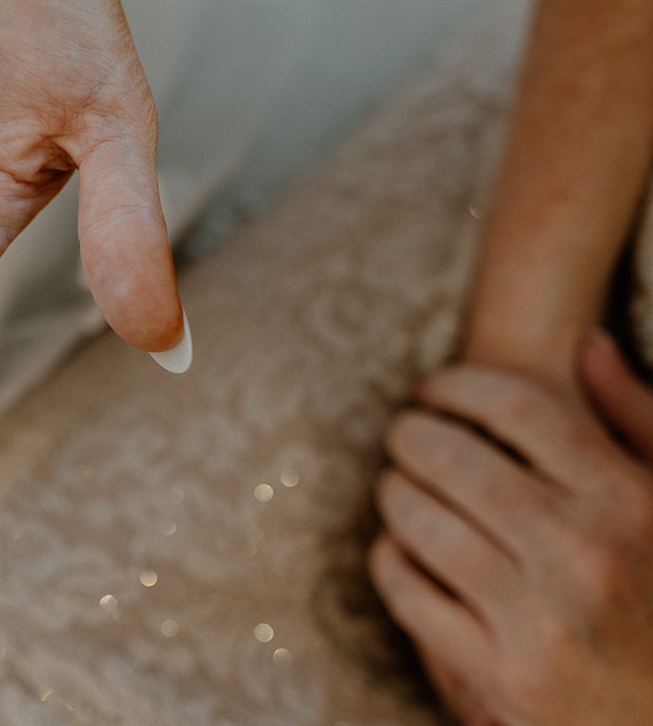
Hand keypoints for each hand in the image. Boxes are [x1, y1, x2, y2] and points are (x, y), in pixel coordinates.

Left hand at [370, 333, 652, 725]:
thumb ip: (635, 419)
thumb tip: (585, 344)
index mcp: (630, 501)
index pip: (516, 406)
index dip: (457, 385)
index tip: (430, 388)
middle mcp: (584, 554)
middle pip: (450, 457)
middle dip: (410, 436)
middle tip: (403, 435)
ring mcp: (541, 620)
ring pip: (418, 522)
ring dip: (395, 494)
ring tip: (401, 486)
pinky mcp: (503, 676)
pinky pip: (409, 593)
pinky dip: (392, 561)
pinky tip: (403, 548)